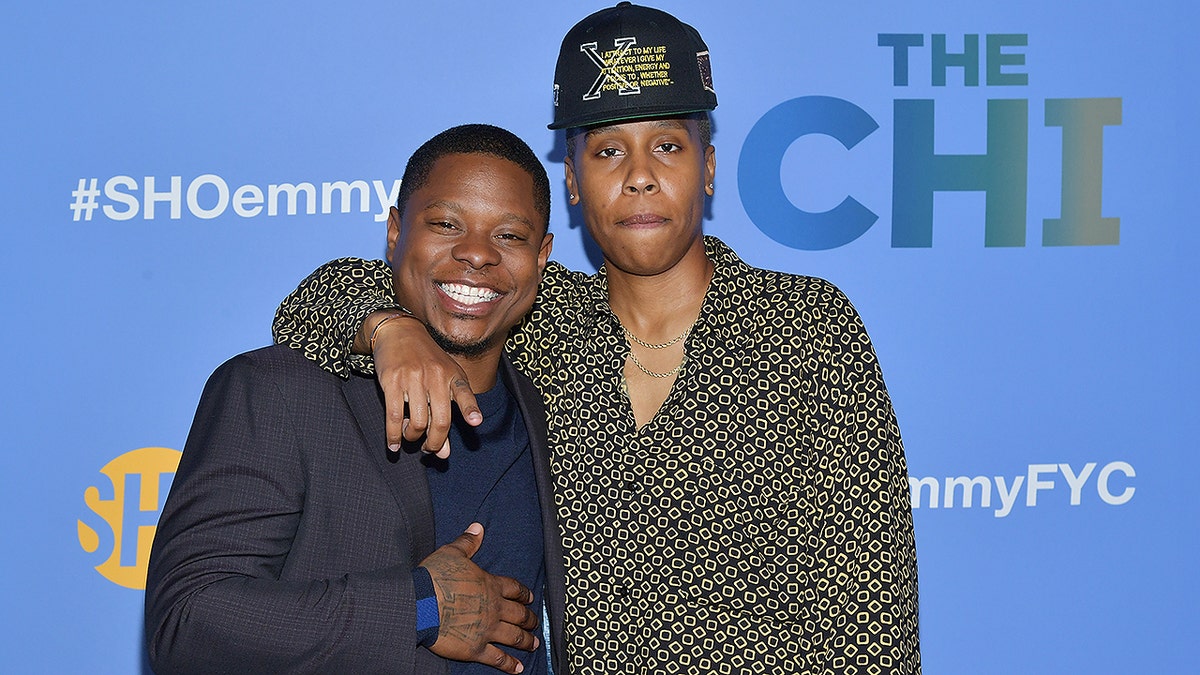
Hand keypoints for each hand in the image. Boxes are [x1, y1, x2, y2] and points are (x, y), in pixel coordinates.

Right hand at [360, 311, 481, 457]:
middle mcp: (436, 376)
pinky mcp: (392, 380)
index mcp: (452, 375)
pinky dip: (393, 435)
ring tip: (410, 436)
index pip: (464, 393)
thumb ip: (445, 413)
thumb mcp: (442, 379)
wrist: (399, 331)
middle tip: (429, 449)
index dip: (470, 409)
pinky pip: (394, 416)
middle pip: (440, 420)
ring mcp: (414, 378)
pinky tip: (394, 445)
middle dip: (435, 442)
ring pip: (417, 422)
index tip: (475, 421)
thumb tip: (444, 453)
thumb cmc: (426, 359)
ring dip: (413, 437)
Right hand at [421, 523, 538, 673]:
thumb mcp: (452, 552)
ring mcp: (487, 629)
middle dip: (530, 619)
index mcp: (490, 585)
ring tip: (534, 645)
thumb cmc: (434, 576)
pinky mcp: (476, 648)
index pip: (514, 588)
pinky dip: (509, 665)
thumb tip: (478, 527)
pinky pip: (497, 658)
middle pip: (519, 614)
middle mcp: (494, 608)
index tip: (530, 598)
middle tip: (536, 623)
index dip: (524, 593)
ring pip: (514, 637)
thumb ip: (468, 541)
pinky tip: (518, 669)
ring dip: (526, 641)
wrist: (421, 603)